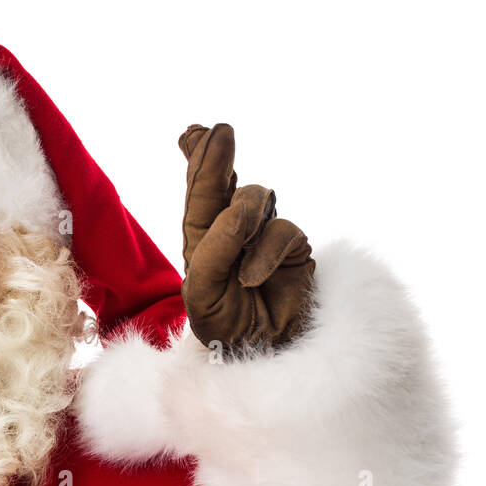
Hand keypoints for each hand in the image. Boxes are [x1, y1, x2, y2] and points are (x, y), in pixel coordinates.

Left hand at [178, 123, 314, 351]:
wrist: (262, 354)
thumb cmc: (225, 326)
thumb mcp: (202, 294)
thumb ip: (213, 250)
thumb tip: (238, 207)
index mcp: (203, 240)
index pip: (199, 196)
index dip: (198, 162)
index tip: (192, 131)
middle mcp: (233, 232)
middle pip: (225, 184)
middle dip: (216, 158)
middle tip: (217, 132)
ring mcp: (264, 237)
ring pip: (256, 200)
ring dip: (242, 217)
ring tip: (235, 253)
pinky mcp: (293, 248)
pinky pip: (281, 232)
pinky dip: (265, 253)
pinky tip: (252, 277)